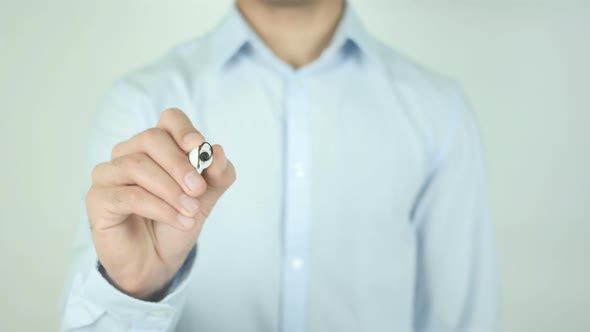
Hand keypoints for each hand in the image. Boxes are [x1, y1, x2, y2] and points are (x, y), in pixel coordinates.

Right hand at [86, 108, 235, 299]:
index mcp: (157, 146)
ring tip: (191, 212)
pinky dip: (160, 208)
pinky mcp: (98, 199)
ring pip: (137, 166)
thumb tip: (218, 152)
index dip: (184, 130)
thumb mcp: (206, 197)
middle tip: (198, 189)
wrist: (158, 260)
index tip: (199, 148)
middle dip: (179, 164)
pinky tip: (179, 221)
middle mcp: (129, 153)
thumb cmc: (177, 220)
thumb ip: (217, 175)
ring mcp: (109, 174)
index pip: (169, 120)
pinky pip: (129, 195)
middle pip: (151, 139)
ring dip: (171, 190)